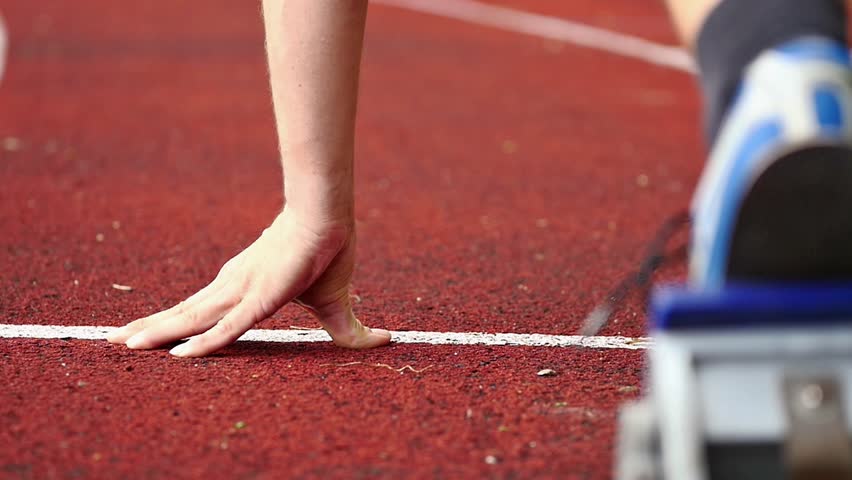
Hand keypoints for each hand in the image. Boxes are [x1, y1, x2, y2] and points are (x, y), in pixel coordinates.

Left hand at [107, 208, 390, 356]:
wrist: (330, 218)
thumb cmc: (329, 252)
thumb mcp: (334, 303)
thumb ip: (346, 329)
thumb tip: (386, 341)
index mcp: (243, 286)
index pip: (200, 309)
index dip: (172, 323)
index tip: (143, 333)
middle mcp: (233, 288)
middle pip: (184, 313)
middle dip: (149, 328)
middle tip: (112, 341)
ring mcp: (242, 292)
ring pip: (192, 319)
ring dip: (158, 333)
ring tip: (121, 344)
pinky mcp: (259, 298)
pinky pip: (228, 327)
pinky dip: (204, 343)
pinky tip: (180, 357)